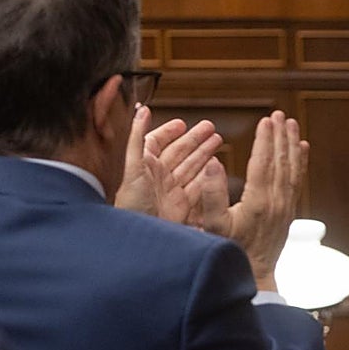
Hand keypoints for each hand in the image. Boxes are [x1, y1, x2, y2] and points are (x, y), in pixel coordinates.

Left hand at [114, 105, 221, 222]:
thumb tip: (141, 110)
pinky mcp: (182, 207)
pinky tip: (216, 167)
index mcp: (145, 165)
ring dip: (204, 153)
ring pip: (191, 167)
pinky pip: (197, 187)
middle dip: (195, 139)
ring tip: (218, 140)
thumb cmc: (131, 204)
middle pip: (179, 152)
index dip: (169, 132)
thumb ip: (136, 137)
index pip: (157, 142)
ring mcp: (171, 192)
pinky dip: (207, 177)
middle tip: (211, 127)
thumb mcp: (132, 166)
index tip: (182, 123)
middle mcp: (158, 177)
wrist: (140, 239)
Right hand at [198, 110, 307, 290]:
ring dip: (292, 145)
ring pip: (292, 169)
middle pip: (281, 161)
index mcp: (258, 202)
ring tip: (292, 125)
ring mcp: (285, 206)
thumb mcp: (214, 226)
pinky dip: (301, 162)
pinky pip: (297, 181)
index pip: (263, 163)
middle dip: (281, 136)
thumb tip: (213, 163)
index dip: (265, 140)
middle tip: (281, 115)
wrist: (255, 275)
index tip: (266, 120)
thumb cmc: (232, 251)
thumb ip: (212, 194)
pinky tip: (302, 149)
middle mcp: (276, 201)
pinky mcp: (289, 211)